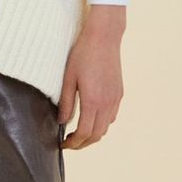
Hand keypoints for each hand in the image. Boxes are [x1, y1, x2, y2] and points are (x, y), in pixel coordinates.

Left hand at [57, 6, 126, 146]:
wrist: (104, 37)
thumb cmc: (83, 54)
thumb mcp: (68, 78)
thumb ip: (65, 102)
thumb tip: (62, 122)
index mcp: (92, 101)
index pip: (84, 133)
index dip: (73, 143)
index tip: (63, 144)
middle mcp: (107, 104)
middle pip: (97, 135)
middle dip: (82, 143)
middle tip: (70, 143)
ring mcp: (115, 99)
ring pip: (106, 128)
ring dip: (93, 134)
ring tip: (78, 132)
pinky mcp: (119, 93)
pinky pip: (112, 116)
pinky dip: (102, 123)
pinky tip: (91, 117)